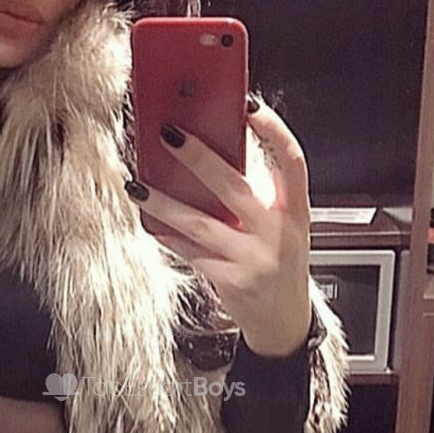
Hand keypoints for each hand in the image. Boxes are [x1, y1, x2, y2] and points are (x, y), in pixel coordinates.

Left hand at [128, 102, 312, 356]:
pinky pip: (191, 252)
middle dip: (200, 158)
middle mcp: (277, 234)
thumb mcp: (284, 230)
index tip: (250, 108)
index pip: (292, 163)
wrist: (284, 323)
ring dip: (165, 202)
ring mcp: (253, 260)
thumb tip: (214, 159)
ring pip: (201, 223)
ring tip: (138, 185)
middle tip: (170, 135)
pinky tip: (151, 224)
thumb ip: (260, 199)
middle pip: (236, 187)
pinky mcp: (230, 281)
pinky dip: (168, 236)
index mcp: (295, 213)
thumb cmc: (280, 269)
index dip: (274, 132)